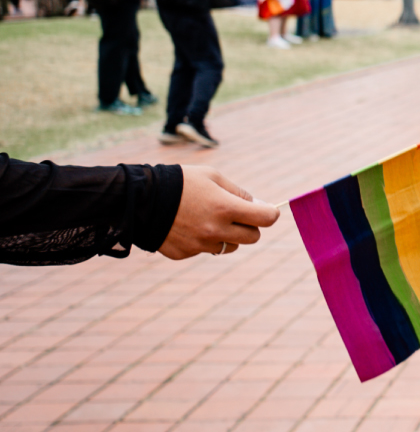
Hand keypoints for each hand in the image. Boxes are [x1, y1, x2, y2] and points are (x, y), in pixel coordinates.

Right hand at [158, 166, 280, 259]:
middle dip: (249, 226)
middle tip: (237, 215)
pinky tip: (187, 226)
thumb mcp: (213, 177)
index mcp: (226, 208)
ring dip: (226, 235)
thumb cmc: (180, 182)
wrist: (139, 199)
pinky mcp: (185, 254)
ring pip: (230, 246)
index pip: (266, 219)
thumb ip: (239, 193)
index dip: (269, 213)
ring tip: (207, 218)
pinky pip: (205, 250)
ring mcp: (200, 245)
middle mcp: (215, 231)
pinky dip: (203, 241)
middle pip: (253, 237)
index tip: (266, 210)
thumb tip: (260, 206)